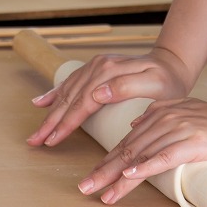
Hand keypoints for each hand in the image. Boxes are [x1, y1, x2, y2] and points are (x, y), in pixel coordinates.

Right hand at [27, 49, 189, 147]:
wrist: (171, 64)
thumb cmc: (167, 81)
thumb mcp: (156, 84)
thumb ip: (127, 86)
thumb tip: (96, 93)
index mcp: (110, 72)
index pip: (82, 103)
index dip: (66, 123)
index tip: (53, 141)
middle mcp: (99, 67)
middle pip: (70, 99)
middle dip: (51, 122)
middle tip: (35, 142)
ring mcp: (95, 66)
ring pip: (66, 92)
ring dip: (50, 113)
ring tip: (36, 133)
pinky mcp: (94, 68)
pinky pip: (69, 82)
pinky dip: (54, 93)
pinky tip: (40, 103)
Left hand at [79, 99, 206, 204]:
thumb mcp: (185, 110)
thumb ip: (161, 112)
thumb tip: (135, 124)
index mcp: (160, 112)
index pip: (127, 140)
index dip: (108, 160)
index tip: (93, 177)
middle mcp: (165, 119)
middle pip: (129, 148)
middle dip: (105, 170)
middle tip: (86, 187)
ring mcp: (178, 129)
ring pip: (142, 155)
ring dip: (120, 177)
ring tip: (104, 192)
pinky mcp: (193, 142)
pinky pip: (165, 156)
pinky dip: (146, 166)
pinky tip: (131, 175)